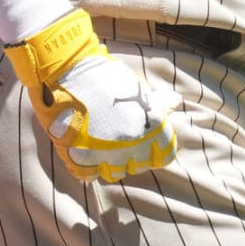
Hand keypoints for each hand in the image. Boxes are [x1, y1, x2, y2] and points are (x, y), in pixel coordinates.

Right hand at [4, 8, 177, 182]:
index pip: (164, 155)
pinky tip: (88, 148)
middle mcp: (132, 148)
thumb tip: (176, 103)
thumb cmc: (106, 76)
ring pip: (116, 172)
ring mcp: (105, 157)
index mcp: (151, 130)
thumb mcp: (137, 87)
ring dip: (113, 160)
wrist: (67, 71)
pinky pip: (91, 174)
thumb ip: (159, 102)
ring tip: (104, 140)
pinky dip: (90, 165)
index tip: (147, 135)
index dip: (157, 145)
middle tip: (122, 133)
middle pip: (141, 164)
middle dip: (136, 152)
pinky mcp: (80, 161)